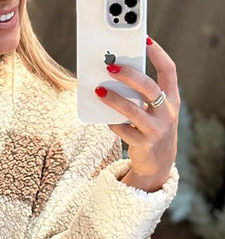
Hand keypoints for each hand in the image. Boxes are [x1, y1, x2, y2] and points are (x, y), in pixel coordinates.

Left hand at [94, 36, 178, 192]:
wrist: (158, 164)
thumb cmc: (152, 129)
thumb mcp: (155, 111)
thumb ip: (143, 97)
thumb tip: (117, 78)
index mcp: (172, 99)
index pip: (169, 71)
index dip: (158, 54)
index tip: (145, 41)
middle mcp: (167, 112)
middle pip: (149, 87)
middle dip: (130, 75)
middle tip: (112, 67)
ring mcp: (156, 129)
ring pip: (132, 110)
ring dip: (114, 99)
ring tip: (99, 90)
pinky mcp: (143, 144)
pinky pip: (123, 130)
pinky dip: (112, 122)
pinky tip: (104, 117)